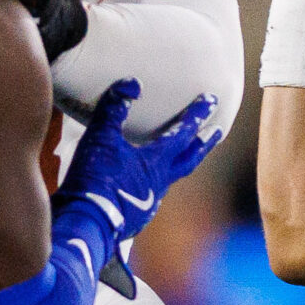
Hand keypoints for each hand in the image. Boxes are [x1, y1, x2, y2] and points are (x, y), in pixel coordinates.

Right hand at [58, 79, 223, 292]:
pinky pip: (152, 193)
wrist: (86, 222)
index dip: (197, 114)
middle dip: (204, 143)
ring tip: (182, 156)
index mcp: (156, 162)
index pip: (183, 133)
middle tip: (217, 131)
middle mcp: (160, 182)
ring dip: (180, 164)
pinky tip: (146, 183)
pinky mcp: (137, 216)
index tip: (212, 99)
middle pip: (190, 159)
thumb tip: (132, 83)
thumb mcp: (101, 138)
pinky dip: (154, 182)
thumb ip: (114, 108)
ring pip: (172, 178)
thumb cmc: (95, 179)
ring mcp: (150, 201)